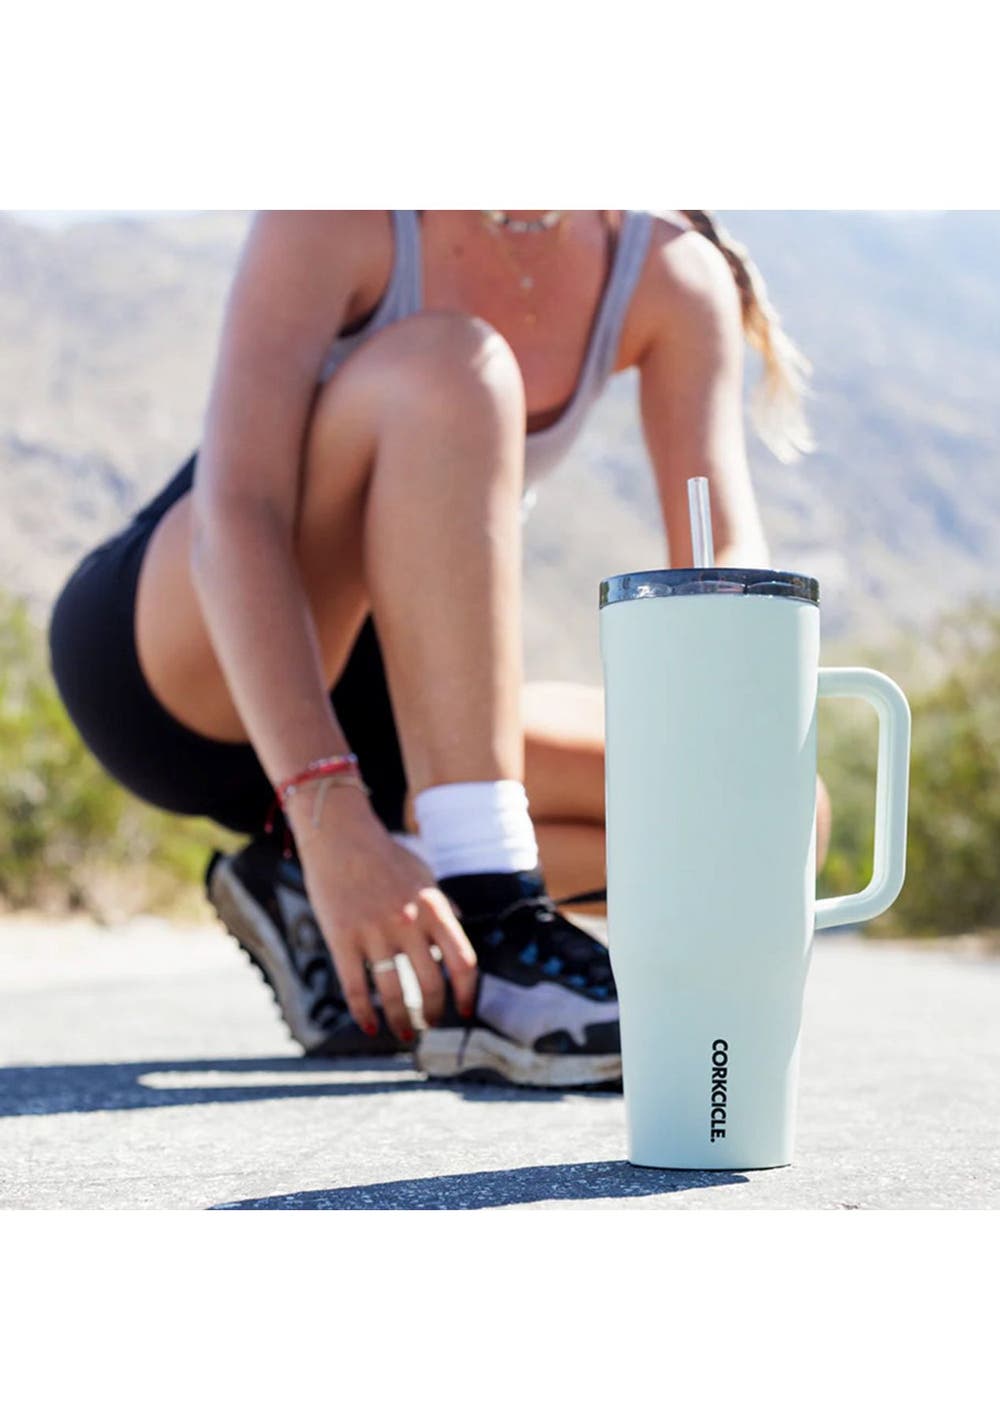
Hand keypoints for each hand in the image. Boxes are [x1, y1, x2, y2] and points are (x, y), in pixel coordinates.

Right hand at [289, 790, 477, 1040]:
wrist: (340, 835)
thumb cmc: (384, 856)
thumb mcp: (424, 876)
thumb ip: (442, 907)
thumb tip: (460, 929)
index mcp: (434, 908)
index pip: (463, 961)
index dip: (469, 993)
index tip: (467, 1011)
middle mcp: (409, 922)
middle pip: (432, 983)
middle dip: (434, 1013)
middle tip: (430, 1024)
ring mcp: (374, 932)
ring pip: (395, 992)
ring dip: (402, 1021)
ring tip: (405, 1033)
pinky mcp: (342, 938)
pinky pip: (356, 987)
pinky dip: (365, 1014)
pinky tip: (370, 1027)